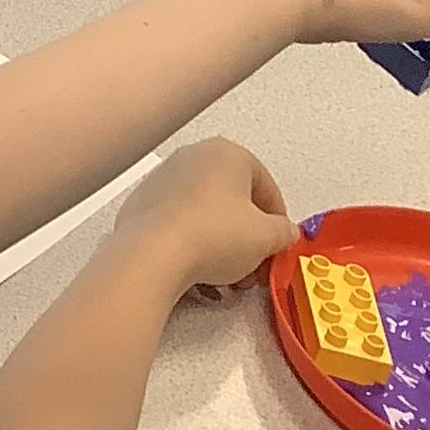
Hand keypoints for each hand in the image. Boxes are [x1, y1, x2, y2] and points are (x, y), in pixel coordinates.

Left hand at [108, 142, 291, 293]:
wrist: (154, 253)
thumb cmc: (211, 235)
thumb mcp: (267, 238)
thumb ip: (284, 232)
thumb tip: (284, 232)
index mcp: (227, 153)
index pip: (266, 186)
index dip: (277, 220)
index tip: (279, 243)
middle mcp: (194, 157)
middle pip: (235, 200)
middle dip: (249, 237)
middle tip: (255, 265)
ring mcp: (165, 178)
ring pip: (208, 214)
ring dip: (224, 245)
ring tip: (228, 276)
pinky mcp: (145, 202)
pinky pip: (181, 223)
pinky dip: (195, 244)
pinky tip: (200, 272)